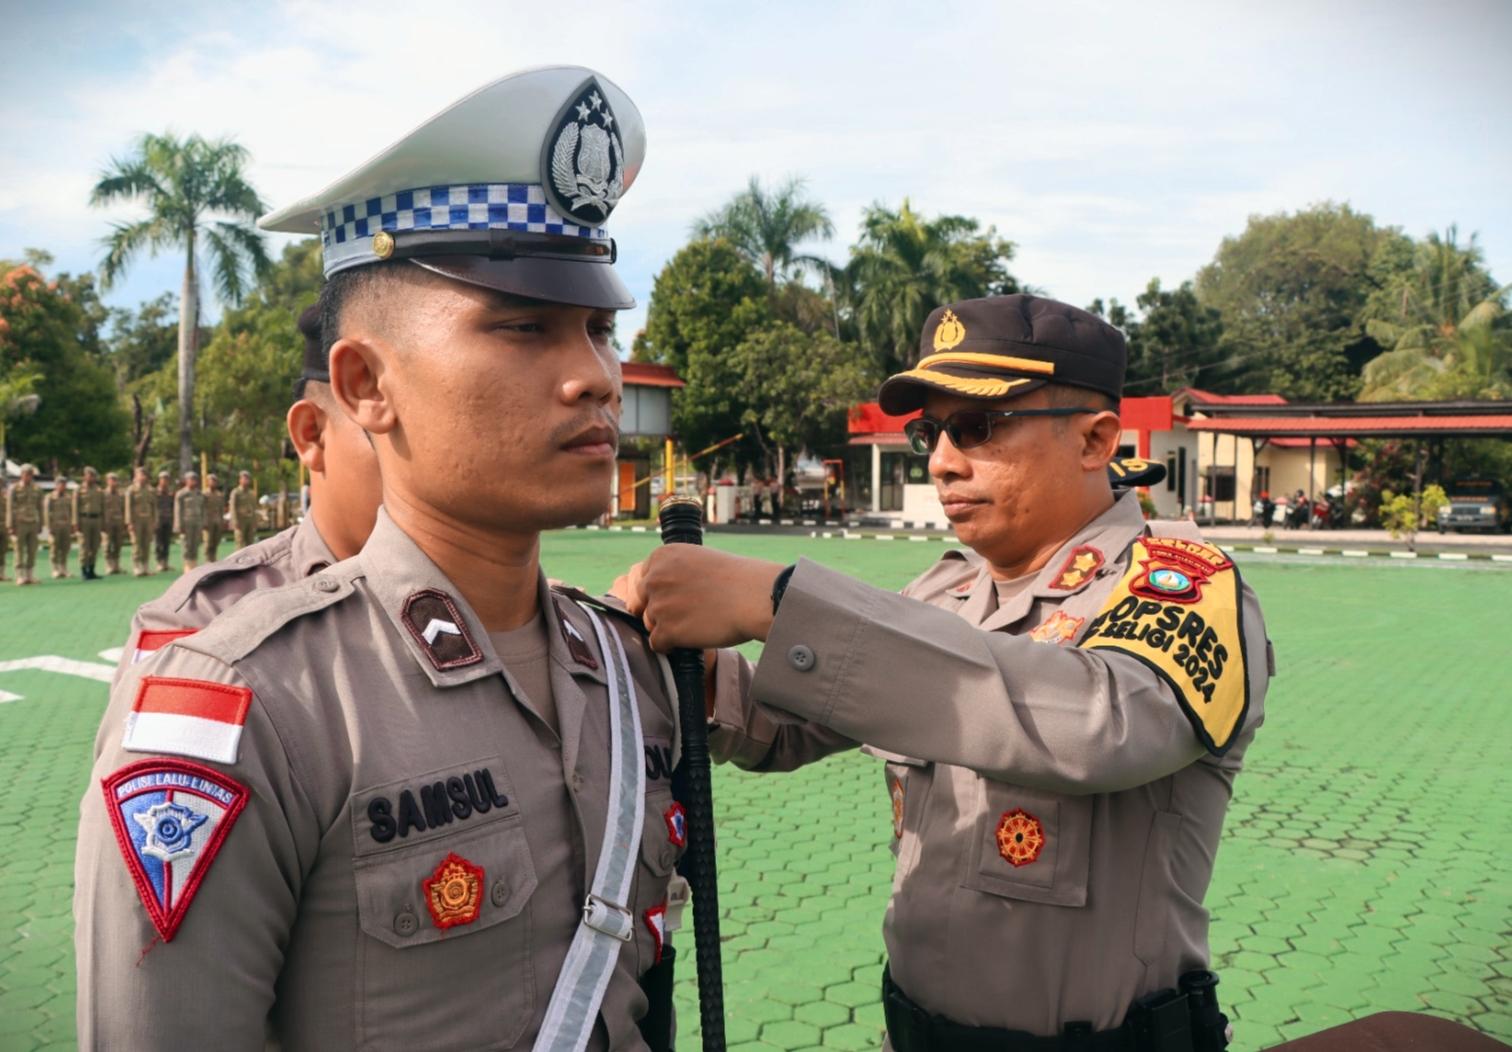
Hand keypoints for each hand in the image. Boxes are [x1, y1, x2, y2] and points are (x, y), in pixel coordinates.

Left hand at [620, 547, 783, 651]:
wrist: (755, 597)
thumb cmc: (735, 579)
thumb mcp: (697, 559)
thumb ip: (671, 570)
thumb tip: (652, 589)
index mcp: (662, 556)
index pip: (640, 579)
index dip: (656, 592)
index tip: (674, 598)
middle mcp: (655, 577)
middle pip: (640, 603)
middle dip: (657, 610)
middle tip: (684, 613)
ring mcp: (659, 604)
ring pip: (649, 624)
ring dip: (667, 628)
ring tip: (695, 622)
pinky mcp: (666, 630)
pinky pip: (656, 644)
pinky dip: (672, 645)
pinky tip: (692, 636)